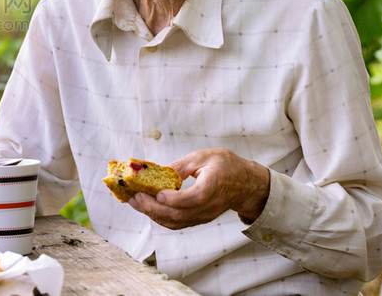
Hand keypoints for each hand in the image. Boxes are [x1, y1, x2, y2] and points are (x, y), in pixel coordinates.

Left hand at [128, 148, 269, 229]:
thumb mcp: (203, 157)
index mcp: (214, 186)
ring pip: (177, 222)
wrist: (245, 184)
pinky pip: (178, 224)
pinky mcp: (199, 219)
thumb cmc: (225, 166)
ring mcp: (205, 216)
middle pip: (180, 214)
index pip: (195, 198)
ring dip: (153, 214)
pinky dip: (161, 217)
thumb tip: (157, 172)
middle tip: (135, 197)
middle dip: (154, 207)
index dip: (175, 199)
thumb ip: (180, 166)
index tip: (158, 193)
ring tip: (136, 202)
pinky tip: (147, 207)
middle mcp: (210, 206)